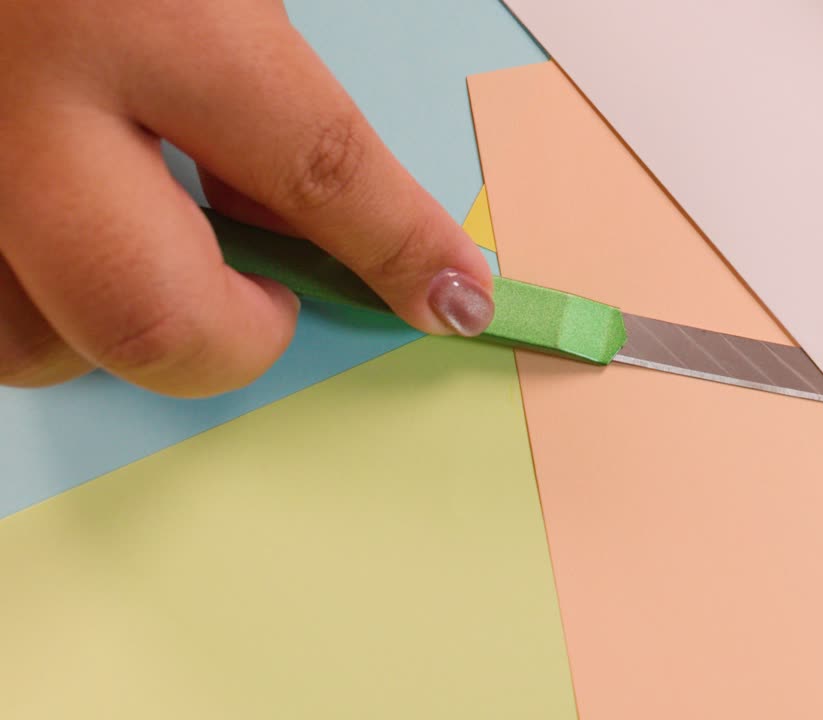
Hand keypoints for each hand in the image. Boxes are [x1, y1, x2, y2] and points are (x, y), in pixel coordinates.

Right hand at [0, 0, 494, 396]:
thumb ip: (261, 86)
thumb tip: (308, 218)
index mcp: (141, 12)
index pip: (316, 165)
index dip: (400, 246)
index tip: (454, 294)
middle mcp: (19, 100)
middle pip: (149, 316)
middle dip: (233, 344)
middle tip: (270, 300)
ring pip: (32, 344)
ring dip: (120, 334)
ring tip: (159, 257)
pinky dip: (42, 307)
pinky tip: (77, 242)